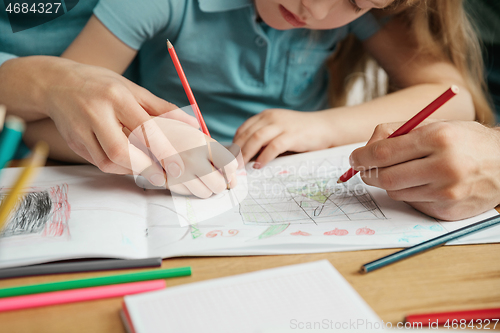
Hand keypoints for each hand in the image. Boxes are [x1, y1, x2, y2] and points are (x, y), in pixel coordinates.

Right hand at [1, 57, 197, 184]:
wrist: (56, 83)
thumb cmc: (103, 85)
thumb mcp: (133, 89)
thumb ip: (162, 108)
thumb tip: (193, 123)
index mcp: (116, 96)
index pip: (143, 127)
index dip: (162, 150)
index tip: (177, 167)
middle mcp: (96, 113)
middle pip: (120, 150)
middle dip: (145, 168)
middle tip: (164, 176)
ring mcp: (80, 130)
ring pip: (107, 161)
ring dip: (132, 169)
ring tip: (150, 169)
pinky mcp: (73, 143)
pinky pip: (99, 162)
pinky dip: (118, 167)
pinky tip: (131, 163)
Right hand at [132, 118, 239, 197]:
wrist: (135, 130)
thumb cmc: (167, 128)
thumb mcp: (192, 130)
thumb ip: (214, 148)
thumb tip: (235, 163)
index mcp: (202, 143)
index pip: (230, 166)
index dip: (231, 172)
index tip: (228, 173)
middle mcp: (193, 159)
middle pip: (220, 184)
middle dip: (220, 183)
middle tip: (215, 178)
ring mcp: (179, 173)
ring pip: (204, 193)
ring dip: (205, 188)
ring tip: (198, 177)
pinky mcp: (167, 183)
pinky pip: (186, 194)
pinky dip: (188, 189)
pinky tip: (183, 177)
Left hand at [233, 109, 332, 166]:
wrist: (326, 127)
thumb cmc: (301, 133)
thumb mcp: (279, 131)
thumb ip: (264, 140)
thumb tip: (246, 158)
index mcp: (266, 116)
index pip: (243, 130)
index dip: (234, 144)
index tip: (229, 159)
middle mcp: (271, 118)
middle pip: (247, 135)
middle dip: (237, 152)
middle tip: (231, 167)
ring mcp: (282, 125)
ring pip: (256, 139)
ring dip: (246, 154)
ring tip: (241, 167)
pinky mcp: (293, 135)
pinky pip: (273, 146)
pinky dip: (264, 157)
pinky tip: (259, 166)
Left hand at [349, 120, 499, 219]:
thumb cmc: (463, 140)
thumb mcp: (433, 125)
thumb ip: (396, 132)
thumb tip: (365, 150)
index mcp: (438, 138)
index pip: (384, 152)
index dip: (362, 157)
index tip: (355, 158)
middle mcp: (444, 167)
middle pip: (386, 177)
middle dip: (369, 174)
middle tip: (365, 170)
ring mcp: (447, 193)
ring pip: (396, 192)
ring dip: (390, 183)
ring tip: (403, 172)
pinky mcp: (448, 211)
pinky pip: (413, 204)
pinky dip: (409, 194)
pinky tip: (423, 184)